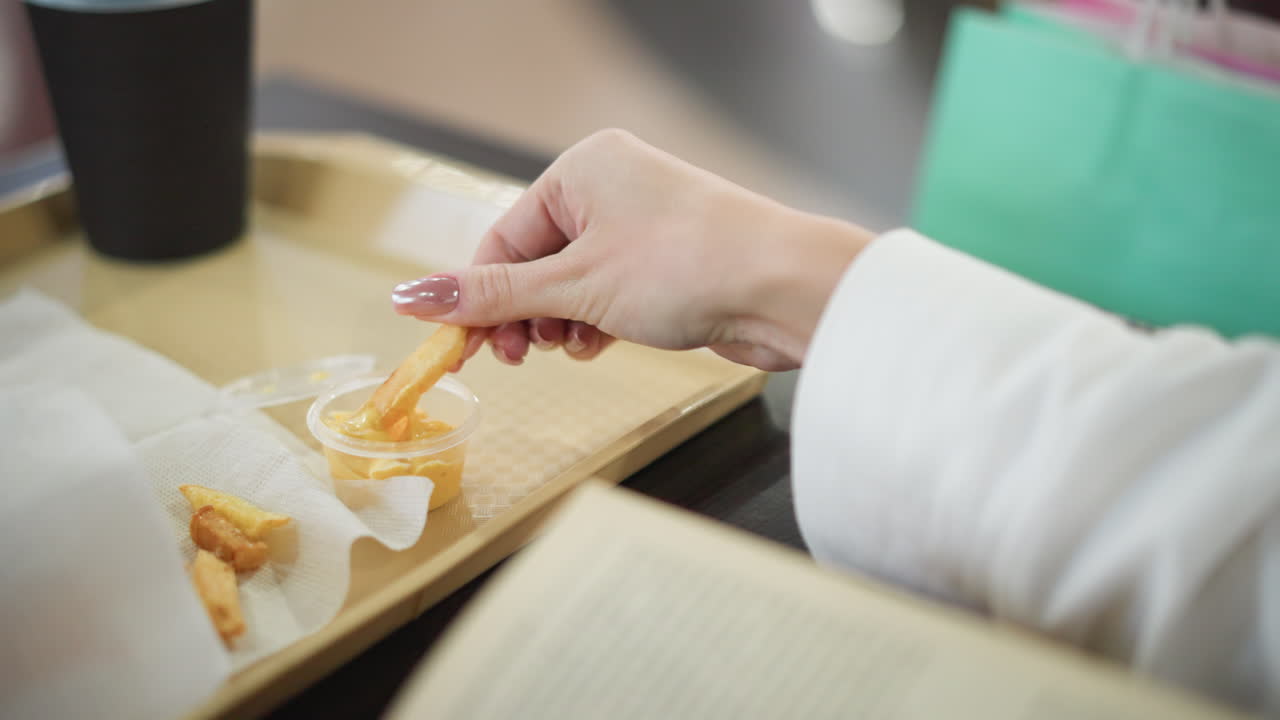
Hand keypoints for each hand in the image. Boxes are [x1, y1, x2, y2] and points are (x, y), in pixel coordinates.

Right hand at [391, 129, 871, 370]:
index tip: (462, 349)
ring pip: (571, 283)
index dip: (477, 298)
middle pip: (535, 261)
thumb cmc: (689, 266)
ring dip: (560, 323)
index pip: (504, 238)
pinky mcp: (666, 263)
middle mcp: (612, 188)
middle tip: (519, 358)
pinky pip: (606, 293)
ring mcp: (642, 225)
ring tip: (571, 346)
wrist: (787, 289)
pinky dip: (595, 322)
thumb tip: (413, 297)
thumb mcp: (576, 286)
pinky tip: (600, 344)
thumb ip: (493, 295)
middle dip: (524, 314)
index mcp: (583, 169)